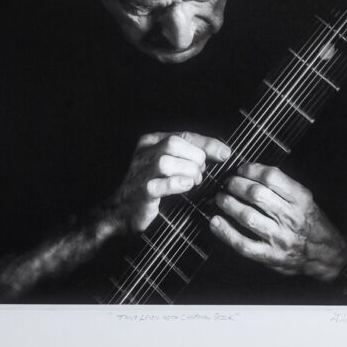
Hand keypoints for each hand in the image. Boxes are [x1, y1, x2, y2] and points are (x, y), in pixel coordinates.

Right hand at [111, 132, 230, 233]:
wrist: (121, 212)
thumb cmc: (150, 186)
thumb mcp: (167, 165)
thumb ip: (187, 155)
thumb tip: (220, 152)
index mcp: (151, 142)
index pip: (183, 134)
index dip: (207, 143)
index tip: (225, 153)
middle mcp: (144, 154)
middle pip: (174, 143)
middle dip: (195, 157)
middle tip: (201, 173)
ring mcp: (141, 173)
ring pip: (166, 161)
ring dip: (187, 171)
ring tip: (193, 181)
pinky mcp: (142, 193)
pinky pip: (160, 184)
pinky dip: (177, 183)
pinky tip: (186, 186)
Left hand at [210, 163, 346, 280]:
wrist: (327, 255)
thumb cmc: (312, 223)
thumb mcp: (305, 199)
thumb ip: (283, 187)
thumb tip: (253, 172)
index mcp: (300, 199)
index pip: (271, 177)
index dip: (251, 170)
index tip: (241, 169)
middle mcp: (290, 217)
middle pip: (256, 195)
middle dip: (235, 185)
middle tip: (227, 183)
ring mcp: (279, 237)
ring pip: (248, 217)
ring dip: (228, 204)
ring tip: (220, 198)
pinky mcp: (270, 255)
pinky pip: (243, 244)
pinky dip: (226, 233)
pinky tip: (215, 223)